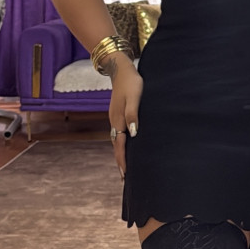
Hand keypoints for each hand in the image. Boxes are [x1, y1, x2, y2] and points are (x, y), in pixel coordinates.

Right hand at [108, 56, 143, 179]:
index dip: (123, 160)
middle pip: (116, 146)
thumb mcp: (134, 97)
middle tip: (125, 178)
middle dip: (120, 162)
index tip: (125, 175)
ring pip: (117, 141)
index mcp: (118, 120)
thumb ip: (133, 114)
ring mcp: (115, 118)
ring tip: (125, 167)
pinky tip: (127, 145)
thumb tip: (133, 133)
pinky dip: (122, 144)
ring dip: (121, 154)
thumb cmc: (131, 82)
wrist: (121, 69)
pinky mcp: (118, 114)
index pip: (120, 145)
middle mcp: (114, 121)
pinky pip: (118, 133)